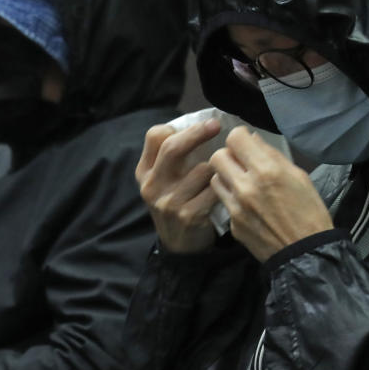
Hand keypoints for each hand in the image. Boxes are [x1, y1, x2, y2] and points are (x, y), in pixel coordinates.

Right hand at [136, 119, 222, 252]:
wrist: (178, 245)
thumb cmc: (176, 202)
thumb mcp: (163, 180)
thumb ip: (172, 157)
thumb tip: (200, 124)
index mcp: (145, 171)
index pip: (154, 136)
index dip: (177, 127)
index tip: (198, 124)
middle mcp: (152, 185)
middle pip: (172, 147)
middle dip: (197, 133)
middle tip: (216, 125)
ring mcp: (168, 202)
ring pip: (202, 169)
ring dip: (216, 169)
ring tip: (219, 176)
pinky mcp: (188, 215)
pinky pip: (214, 190)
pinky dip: (223, 187)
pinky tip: (224, 191)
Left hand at [208, 127, 332, 261]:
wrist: (306, 254)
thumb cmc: (310, 212)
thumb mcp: (299, 176)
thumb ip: (272, 156)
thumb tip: (252, 140)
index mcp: (267, 171)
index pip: (235, 138)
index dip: (240, 137)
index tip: (246, 144)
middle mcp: (246, 186)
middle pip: (218, 156)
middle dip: (229, 155)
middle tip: (241, 162)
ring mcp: (236, 206)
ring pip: (215, 178)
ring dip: (226, 176)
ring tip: (241, 182)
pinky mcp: (232, 223)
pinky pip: (223, 201)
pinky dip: (232, 197)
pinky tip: (247, 204)